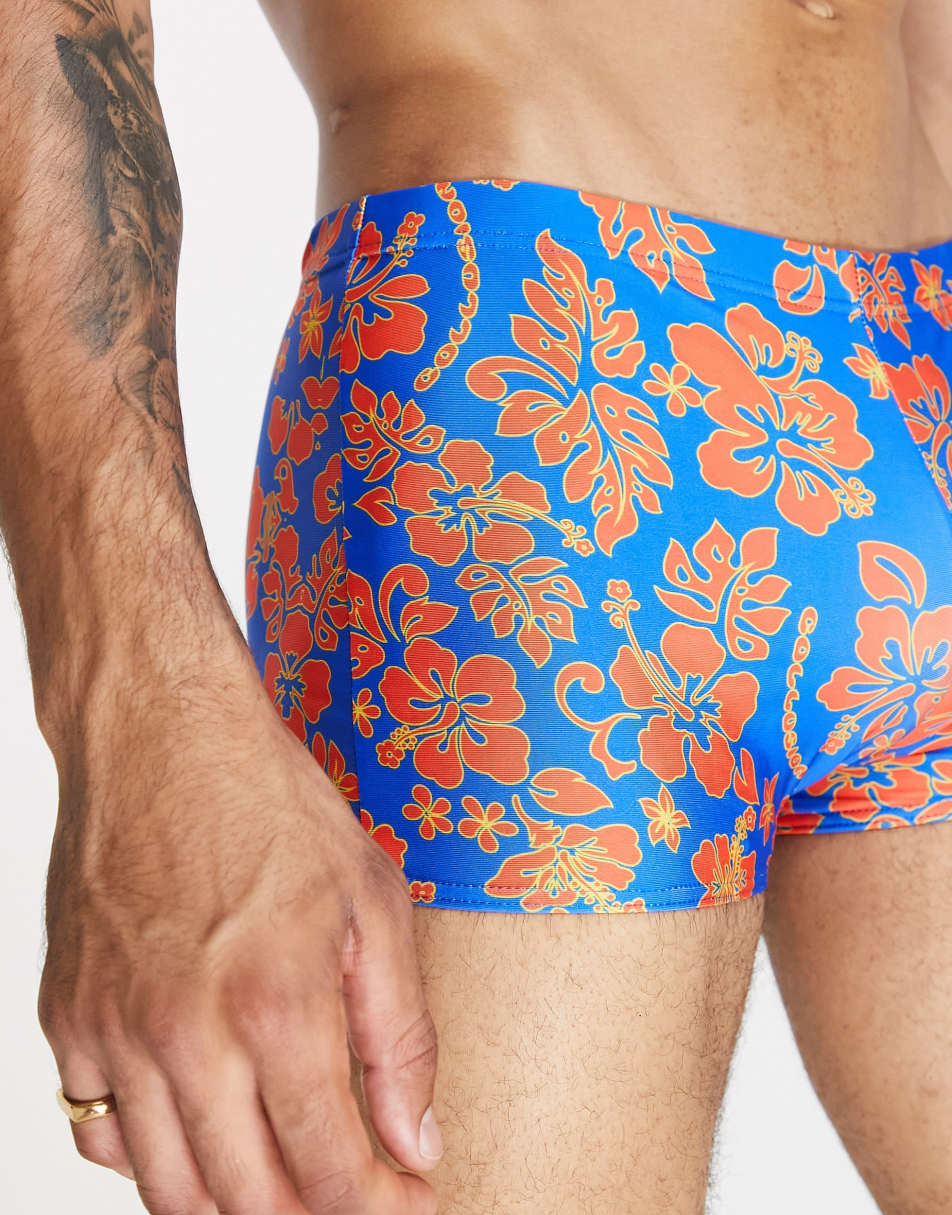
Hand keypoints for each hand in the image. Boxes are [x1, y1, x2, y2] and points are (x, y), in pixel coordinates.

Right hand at [37, 667, 441, 1213]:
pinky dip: (155, 1157)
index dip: (380, 1209)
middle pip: (248, 1205)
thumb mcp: (374, 900)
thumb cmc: (272, 804)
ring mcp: (113, 1032)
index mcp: (276, 1006)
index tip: (411, 1207)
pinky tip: (201, 1126)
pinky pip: (101, 1134)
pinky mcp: (66, 1018)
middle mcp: (185, 1037)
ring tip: (284, 1184)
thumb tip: (416, 1142)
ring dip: (234, 1209)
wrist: (161, 736)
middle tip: (350, 1198)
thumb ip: (399, 1034)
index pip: (330, 1173)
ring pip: (168, 1192)